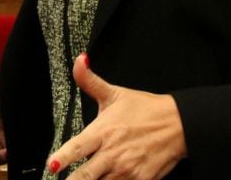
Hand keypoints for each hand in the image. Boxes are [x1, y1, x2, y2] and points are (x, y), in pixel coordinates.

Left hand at [46, 54, 185, 179]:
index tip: (51, 166)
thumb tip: (79, 61)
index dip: (62, 158)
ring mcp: (126, 169)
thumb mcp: (115, 93)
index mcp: (103, 131)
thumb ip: (90, 81)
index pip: (77, 147)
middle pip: (85, 175)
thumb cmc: (146, 110)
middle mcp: (113, 152)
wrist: (178, 124)